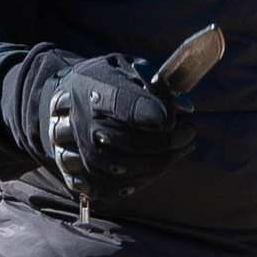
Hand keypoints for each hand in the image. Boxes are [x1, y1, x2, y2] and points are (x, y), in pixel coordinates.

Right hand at [38, 53, 194, 203]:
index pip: (120, 102)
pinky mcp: (79, 177)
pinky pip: (115, 189)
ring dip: (162, 162)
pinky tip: (159, 166)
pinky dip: (143, 180)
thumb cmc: (104, 83)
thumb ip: (154, 83)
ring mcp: (79, 152)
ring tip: (182, 148)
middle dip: (168, 140)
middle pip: (129, 141)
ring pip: (126, 169)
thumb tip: (184, 106)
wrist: (66, 104)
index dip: (148, 111)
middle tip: (190, 132)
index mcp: (92, 87)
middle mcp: (81, 122)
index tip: (172, 119)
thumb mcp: (125, 68)